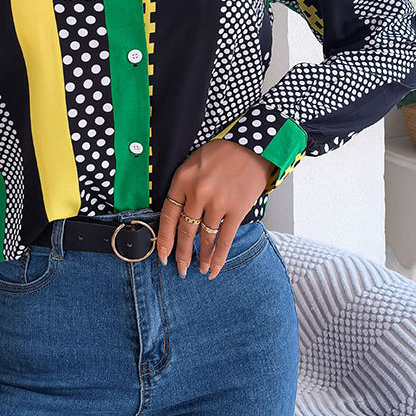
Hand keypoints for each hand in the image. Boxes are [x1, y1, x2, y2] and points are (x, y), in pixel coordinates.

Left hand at [156, 140, 275, 278]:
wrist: (253, 145)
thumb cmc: (223, 153)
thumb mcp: (193, 163)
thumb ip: (184, 187)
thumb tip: (178, 216)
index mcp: (182, 180)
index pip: (167, 215)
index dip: (163, 238)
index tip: (162, 254)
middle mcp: (197, 193)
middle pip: (184, 230)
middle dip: (181, 254)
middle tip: (179, 269)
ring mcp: (217, 202)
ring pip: (205, 238)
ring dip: (201, 258)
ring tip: (198, 270)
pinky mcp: (236, 209)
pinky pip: (225, 239)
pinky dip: (219, 257)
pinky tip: (214, 268)